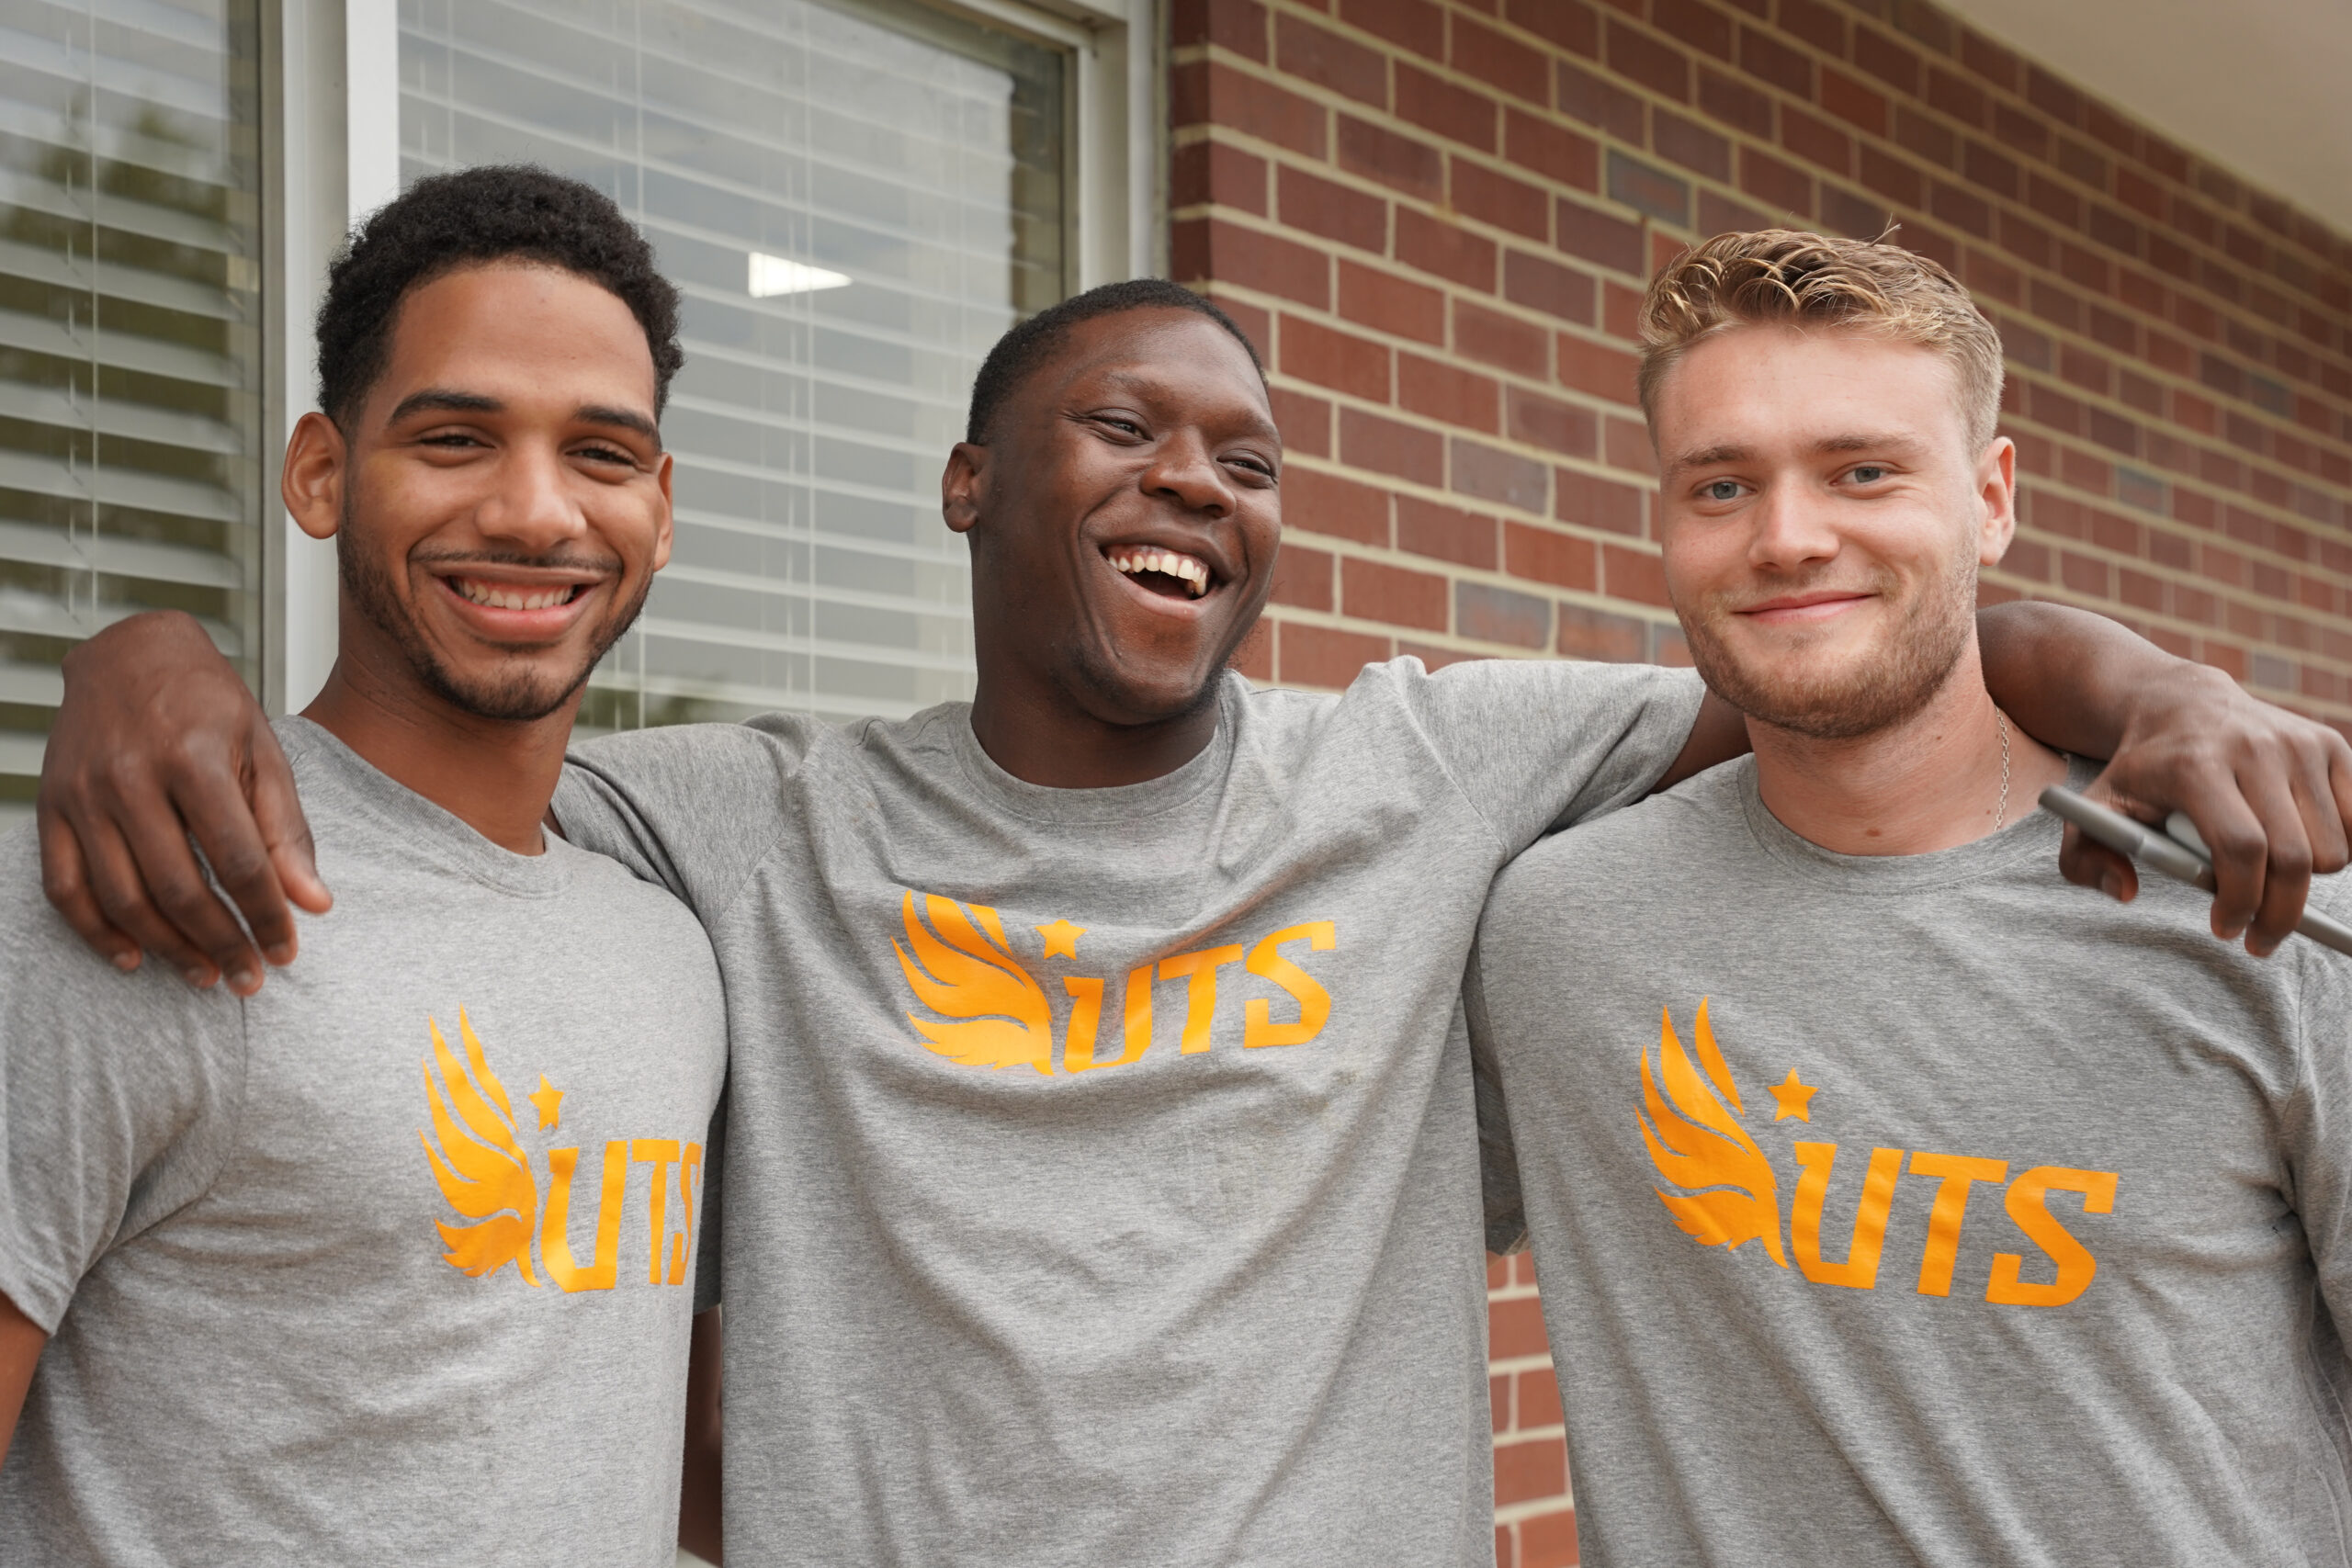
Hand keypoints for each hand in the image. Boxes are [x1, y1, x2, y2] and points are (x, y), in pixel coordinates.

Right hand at [36, 612, 329, 993]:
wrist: (128, 653)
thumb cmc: (206, 703)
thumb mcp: (263, 750)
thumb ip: (286, 829)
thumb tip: (314, 903)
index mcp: (194, 758)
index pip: (238, 860)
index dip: (266, 915)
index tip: (287, 950)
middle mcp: (130, 777)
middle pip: (178, 888)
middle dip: (220, 943)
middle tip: (249, 978)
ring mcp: (82, 795)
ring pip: (122, 897)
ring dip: (167, 948)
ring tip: (205, 974)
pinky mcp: (50, 808)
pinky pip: (65, 888)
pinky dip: (97, 933)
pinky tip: (135, 956)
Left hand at [2061, 662, 2351, 955]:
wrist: (2182, 705)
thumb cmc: (2140, 770)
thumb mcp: (2093, 809)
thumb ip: (2084, 858)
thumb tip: (2125, 891)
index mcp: (2194, 765)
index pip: (2241, 847)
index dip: (2240, 900)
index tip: (2226, 930)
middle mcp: (2254, 748)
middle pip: (2294, 857)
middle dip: (2280, 913)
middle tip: (2259, 937)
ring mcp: (2298, 744)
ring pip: (2334, 848)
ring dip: (2305, 882)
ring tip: (2268, 880)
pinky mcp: (2329, 746)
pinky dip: (2337, 851)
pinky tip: (2297, 852)